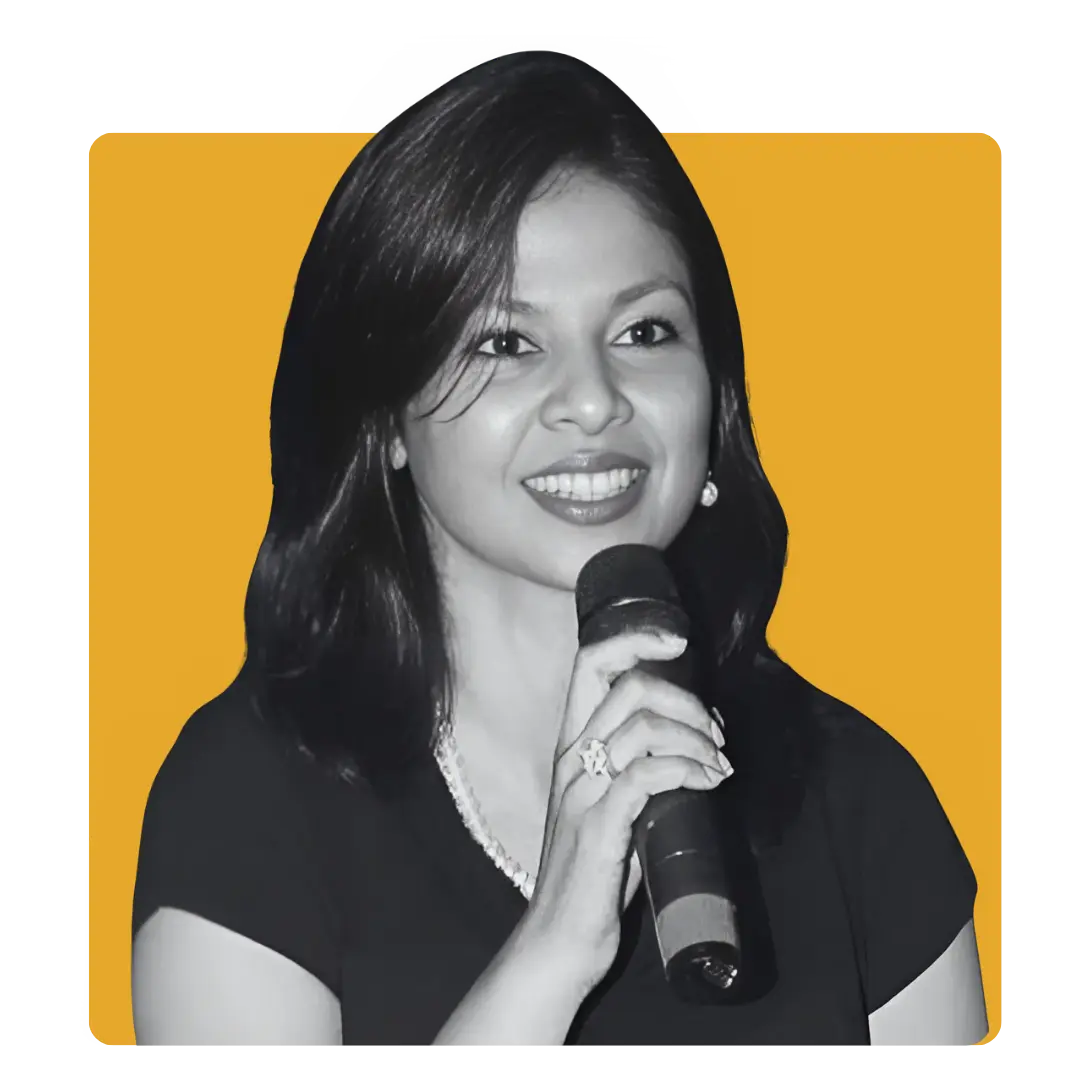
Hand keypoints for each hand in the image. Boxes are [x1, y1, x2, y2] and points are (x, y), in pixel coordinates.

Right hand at [520, 630, 732, 996]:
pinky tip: (712, 781)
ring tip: (721, 764)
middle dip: (688, 698)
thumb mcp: (613, 807)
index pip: (591, 663)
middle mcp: (573, 757)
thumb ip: (639, 769)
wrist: (558, 940)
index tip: (679, 639)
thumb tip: (695, 742)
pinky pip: (650, 773)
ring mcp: (583, 790)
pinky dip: (690, 768)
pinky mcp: (600, 826)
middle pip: (631, 685)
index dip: (635, 636)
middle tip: (717, 733)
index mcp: (573, 745)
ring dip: (698, 737)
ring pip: (645, 725)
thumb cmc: (591, 874)